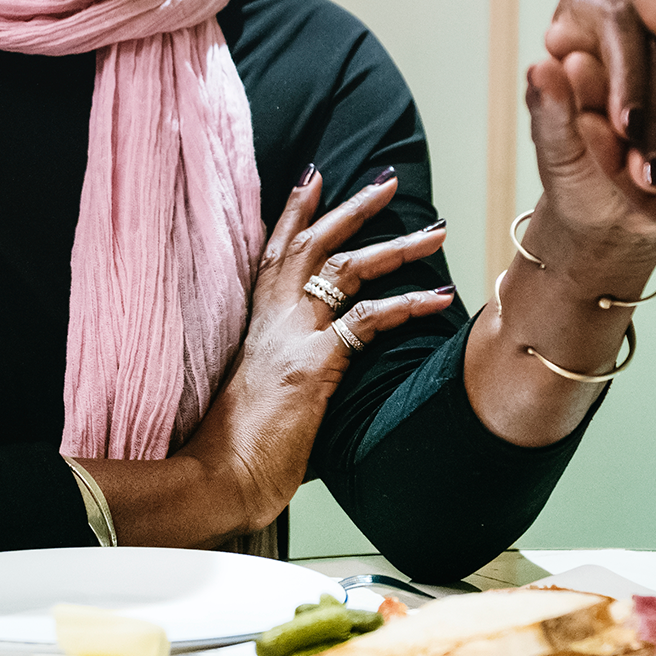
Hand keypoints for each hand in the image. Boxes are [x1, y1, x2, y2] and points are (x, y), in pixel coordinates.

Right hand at [183, 168, 456, 530]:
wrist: (217, 480)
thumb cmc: (241, 444)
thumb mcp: (262, 387)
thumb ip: (286, 361)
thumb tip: (317, 360)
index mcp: (259, 321)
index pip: (276, 251)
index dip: (295, 211)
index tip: (314, 174)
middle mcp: (274, 318)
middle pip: (316, 244)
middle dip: (354, 208)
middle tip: (388, 181)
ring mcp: (293, 336)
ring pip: (348, 269)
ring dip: (396, 246)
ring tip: (435, 232)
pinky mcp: (314, 363)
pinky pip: (369, 320)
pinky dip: (408, 305)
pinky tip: (438, 299)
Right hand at [546, 0, 655, 305]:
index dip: (624, 47)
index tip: (579, 27)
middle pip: (642, 102)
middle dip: (613, 83)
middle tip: (570, 60)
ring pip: (637, 146)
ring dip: (608, 120)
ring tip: (573, 90)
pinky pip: (645, 196)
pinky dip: (614, 164)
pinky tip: (595, 133)